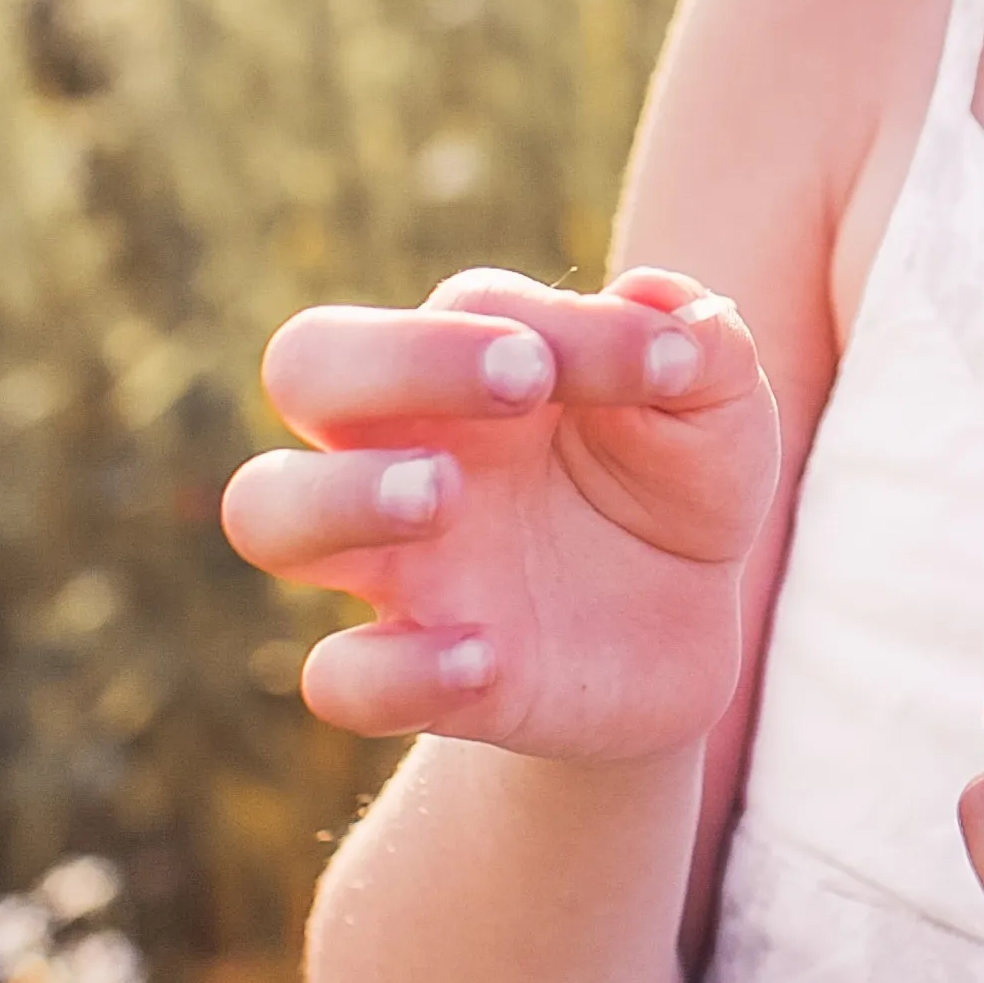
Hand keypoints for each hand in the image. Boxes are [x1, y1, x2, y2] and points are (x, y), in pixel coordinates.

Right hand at [223, 265, 776, 761]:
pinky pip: (338, 678)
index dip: (558, 322)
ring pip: (267, 510)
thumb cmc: (679, 480)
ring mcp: (399, 564)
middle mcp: (406, 447)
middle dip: (392, 359)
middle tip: (521, 387)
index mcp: (473, 363)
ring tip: (446, 499)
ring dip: (342, 493)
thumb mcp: (717, 407)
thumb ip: (701, 343)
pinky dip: (396, 670)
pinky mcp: (417, 678)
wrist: (687, 629)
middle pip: (305, 363)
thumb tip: (662, 305)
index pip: (463, 304)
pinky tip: (487, 655)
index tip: (658, 361)